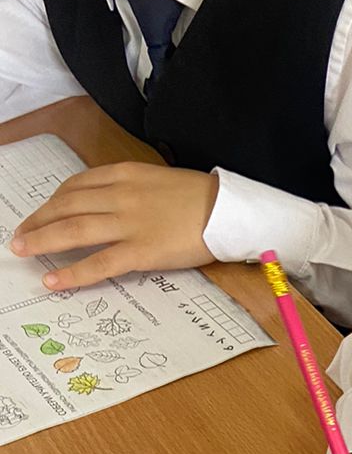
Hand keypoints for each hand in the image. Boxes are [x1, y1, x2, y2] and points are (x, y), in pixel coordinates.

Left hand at [10, 164, 218, 288]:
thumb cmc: (203, 198)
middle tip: (20, 235)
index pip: (77, 185)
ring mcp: (130, 223)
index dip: (53, 201)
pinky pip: (99, 263)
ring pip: (73, 230)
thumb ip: (134, 189)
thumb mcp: (161, 180)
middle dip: (38, 220)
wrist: (229, 211)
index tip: (42, 212)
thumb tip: (114, 205)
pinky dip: (72, 273)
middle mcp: (121, 195)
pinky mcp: (142, 251)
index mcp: (126, 174)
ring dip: (43, 241)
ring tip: (23, 251)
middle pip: (66, 206)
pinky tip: (53, 280)